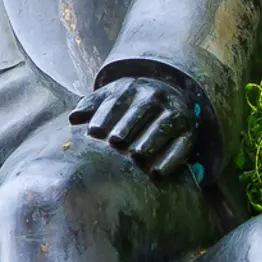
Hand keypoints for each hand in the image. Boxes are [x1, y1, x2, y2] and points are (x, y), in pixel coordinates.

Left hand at [69, 69, 203, 180]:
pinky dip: (172, 158)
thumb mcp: (110, 98)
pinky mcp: (188, 130)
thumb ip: (91, 106)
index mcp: (132, 88)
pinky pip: (182, 143)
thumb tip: (73, 119)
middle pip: (142, 109)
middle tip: (115, 142)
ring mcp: (174, 111)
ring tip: (137, 156)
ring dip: (151, 140)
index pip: (118, 99)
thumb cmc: (128, 103)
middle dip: (128, 125)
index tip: (94, 131)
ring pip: (164, 124)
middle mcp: (156, 96)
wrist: (167, 95)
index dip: (105, 114)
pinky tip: (158, 173)